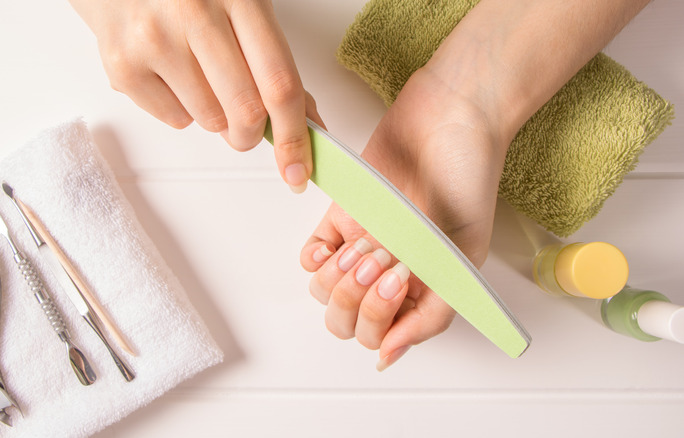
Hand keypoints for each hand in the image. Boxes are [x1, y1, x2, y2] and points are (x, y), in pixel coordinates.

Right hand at [69, 0, 314, 191]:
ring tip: (199, 76)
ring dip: (215, 116)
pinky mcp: (123, 64)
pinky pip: (174, 120)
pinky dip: (182, 110)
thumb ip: (274, 60)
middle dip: (251, 134)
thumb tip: (306, 121)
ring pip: (209, 121)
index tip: (298, 169)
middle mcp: (195, 14)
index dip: (294, 136)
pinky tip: (171, 74)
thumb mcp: (243, 6)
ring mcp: (155, 39)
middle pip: (245, 111)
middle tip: (246, 128)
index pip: (279, 83)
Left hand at [300, 67, 510, 369]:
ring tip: (363, 244)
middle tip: (378, 260)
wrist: (449, 116)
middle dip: (354, 300)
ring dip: (336, 278)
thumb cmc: (466, 177)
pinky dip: (314, 258)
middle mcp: (390, 274)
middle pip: (346, 321)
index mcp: (421, 290)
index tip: (395, 277)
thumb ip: (431, 310)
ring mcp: (364, 246)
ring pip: (326, 292)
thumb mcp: (463, 253)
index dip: (379, 316)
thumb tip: (388, 355)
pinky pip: (312, 256)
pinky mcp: (342, 217)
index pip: (381, 336)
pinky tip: (333, 244)